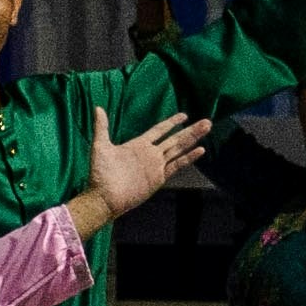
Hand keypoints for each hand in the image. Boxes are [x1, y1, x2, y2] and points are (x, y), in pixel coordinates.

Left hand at [81, 109, 210, 228]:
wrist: (105, 197)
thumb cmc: (100, 173)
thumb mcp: (100, 146)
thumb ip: (102, 127)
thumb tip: (98, 107)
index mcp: (138, 145)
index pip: (159, 130)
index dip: (171, 123)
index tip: (184, 115)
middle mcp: (150, 154)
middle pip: (175, 139)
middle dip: (190, 130)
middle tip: (206, 122)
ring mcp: (156, 165)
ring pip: (179, 149)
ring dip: (193, 139)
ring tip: (207, 130)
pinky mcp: (160, 177)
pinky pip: (177, 165)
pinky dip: (188, 158)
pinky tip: (200, 150)